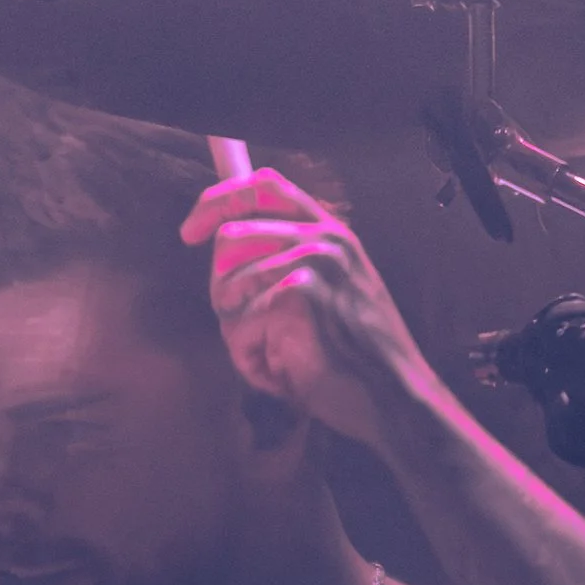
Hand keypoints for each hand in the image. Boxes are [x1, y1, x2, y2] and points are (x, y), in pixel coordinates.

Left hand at [180, 167, 433, 426]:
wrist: (394, 398)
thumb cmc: (353, 357)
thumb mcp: (329, 293)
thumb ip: (286, 263)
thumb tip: (221, 248)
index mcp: (330, 232)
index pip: (263, 186)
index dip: (216, 201)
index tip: (189, 232)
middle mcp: (323, 238)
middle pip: (228, 238)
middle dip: (221, 289)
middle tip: (246, 330)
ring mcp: (312, 262)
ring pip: (225, 289)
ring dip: (239, 335)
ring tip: (277, 356)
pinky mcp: (299, 297)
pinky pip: (239, 328)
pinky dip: (251, 361)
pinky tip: (285, 372)